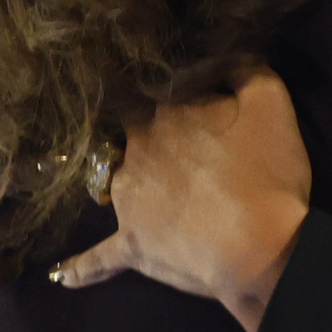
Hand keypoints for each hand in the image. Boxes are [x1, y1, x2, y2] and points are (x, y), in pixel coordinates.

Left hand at [49, 73, 312, 331]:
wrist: (260, 246)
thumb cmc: (268, 173)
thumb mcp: (272, 102)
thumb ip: (245, 70)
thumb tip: (224, 56)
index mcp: (164, 111)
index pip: (157, 92)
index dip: (175, 100)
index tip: (192, 109)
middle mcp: (135, 149)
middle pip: (132, 135)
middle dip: (150, 138)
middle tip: (181, 152)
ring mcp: (126, 200)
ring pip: (113, 182)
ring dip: (127, 183)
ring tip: (148, 193)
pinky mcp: (129, 245)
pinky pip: (96, 259)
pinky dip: (79, 268)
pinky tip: (59, 275)